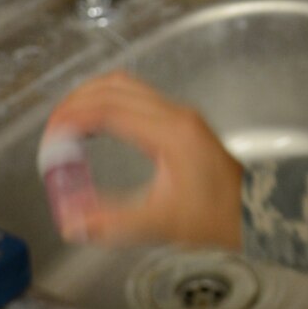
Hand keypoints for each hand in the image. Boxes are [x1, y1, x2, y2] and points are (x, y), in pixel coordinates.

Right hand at [40, 72, 243, 248]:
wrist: (255, 211)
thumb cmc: (218, 217)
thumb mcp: (162, 223)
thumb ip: (113, 223)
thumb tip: (72, 223)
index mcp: (170, 133)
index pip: (109, 108)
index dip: (73, 117)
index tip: (52, 135)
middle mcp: (174, 115)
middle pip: (113, 87)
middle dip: (76, 102)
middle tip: (53, 128)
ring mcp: (178, 114)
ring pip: (125, 85)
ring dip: (91, 96)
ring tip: (67, 122)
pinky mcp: (179, 120)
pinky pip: (135, 95)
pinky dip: (108, 101)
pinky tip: (95, 123)